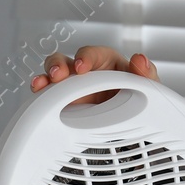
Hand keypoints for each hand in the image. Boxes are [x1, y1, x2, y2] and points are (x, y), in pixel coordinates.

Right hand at [30, 46, 159, 106]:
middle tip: (59, 75)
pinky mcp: (61, 104)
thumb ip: (146, 73)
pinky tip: (37, 96)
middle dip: (58, 65)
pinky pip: (47, 97)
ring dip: (45, 77)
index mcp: (105, 63)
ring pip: (51, 76)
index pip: (91, 54)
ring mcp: (71, 88)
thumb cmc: (138, 98)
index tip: (82, 66)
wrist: (132, 130)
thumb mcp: (147, 86)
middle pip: (65, 61)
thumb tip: (140, 59)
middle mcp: (84, 73)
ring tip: (42, 84)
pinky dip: (40, 95)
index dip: (85, 58)